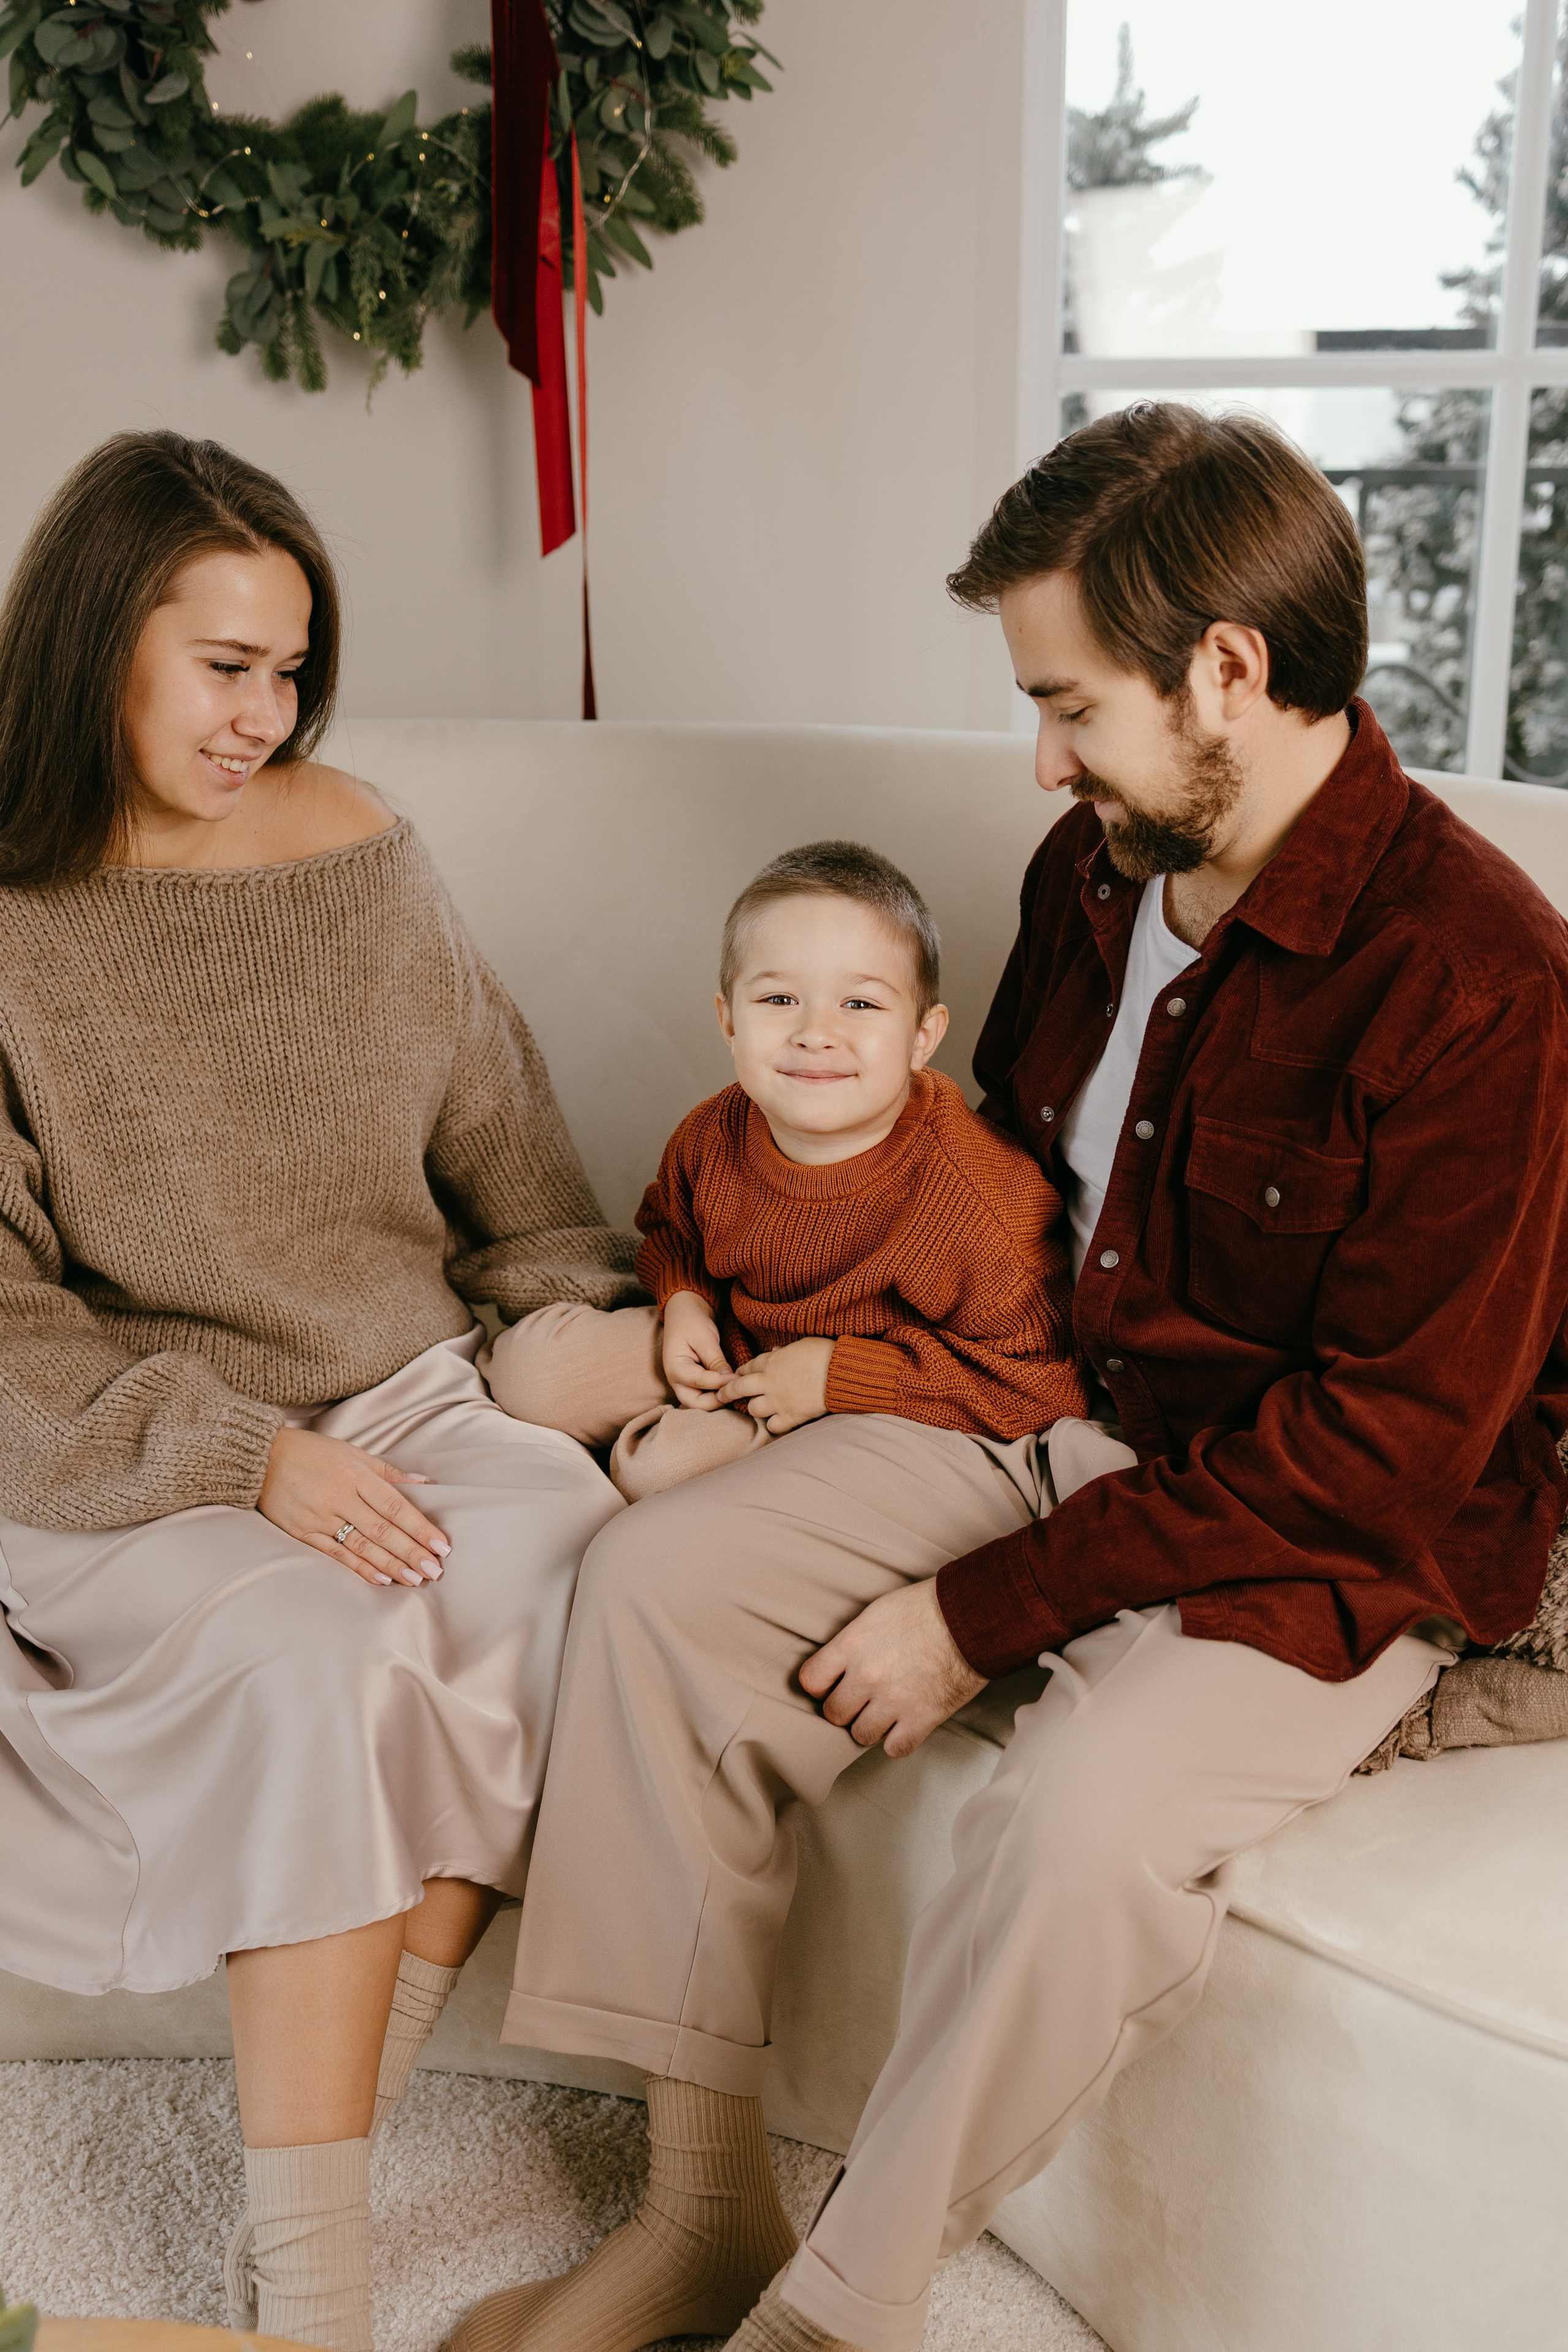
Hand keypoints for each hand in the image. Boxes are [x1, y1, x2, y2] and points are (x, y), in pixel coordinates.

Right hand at [258, 1426, 450, 1588]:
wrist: (260, 1458)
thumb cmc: (311, 1452)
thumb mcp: (352, 1452)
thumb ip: (387, 1471)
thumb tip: (423, 1482)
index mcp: (355, 1476)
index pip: (395, 1506)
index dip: (420, 1528)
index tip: (441, 1546)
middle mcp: (340, 1498)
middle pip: (382, 1529)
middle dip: (411, 1552)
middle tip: (434, 1570)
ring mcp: (320, 1517)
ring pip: (362, 1545)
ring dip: (391, 1564)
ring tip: (414, 1579)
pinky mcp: (303, 1532)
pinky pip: (336, 1554)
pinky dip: (359, 1567)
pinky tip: (380, 1579)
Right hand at [661, 1290, 732, 1408]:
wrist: (685, 1313)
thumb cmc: (691, 1322)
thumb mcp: (704, 1338)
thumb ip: (716, 1361)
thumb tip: (729, 1380)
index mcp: (675, 1368)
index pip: (700, 1382)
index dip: (721, 1383)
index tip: (738, 1379)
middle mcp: (677, 1381)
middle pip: (696, 1404)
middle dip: (717, 1401)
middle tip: (736, 1391)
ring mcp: (685, 1383)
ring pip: (702, 1403)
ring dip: (719, 1399)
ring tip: (737, 1389)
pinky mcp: (695, 1382)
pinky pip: (706, 1395)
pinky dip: (719, 1393)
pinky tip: (733, 1387)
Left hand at [716, 1336, 833, 1434]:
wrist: (841, 1372)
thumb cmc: (826, 1352)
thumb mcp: (802, 1343)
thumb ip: (786, 1350)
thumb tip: (777, 1351)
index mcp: (772, 1360)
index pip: (747, 1367)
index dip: (741, 1372)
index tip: (737, 1375)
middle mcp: (769, 1381)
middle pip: (738, 1388)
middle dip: (727, 1392)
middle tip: (721, 1395)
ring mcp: (778, 1400)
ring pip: (753, 1409)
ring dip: (756, 1409)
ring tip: (761, 1408)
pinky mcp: (790, 1416)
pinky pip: (772, 1426)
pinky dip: (774, 1425)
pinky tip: (778, 1422)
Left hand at [799, 1579, 985, 1758]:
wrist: (973, 1617)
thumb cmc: (928, 1608)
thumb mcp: (877, 1613)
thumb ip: (853, 1642)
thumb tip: (839, 1665)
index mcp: (852, 1645)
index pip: (811, 1681)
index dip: (820, 1686)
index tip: (830, 1686)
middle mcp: (867, 1676)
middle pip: (834, 1713)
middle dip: (846, 1708)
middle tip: (862, 1699)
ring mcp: (893, 1701)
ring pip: (861, 1735)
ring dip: (871, 1726)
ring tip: (885, 1712)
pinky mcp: (921, 1719)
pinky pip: (894, 1748)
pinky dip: (898, 1740)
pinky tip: (905, 1725)